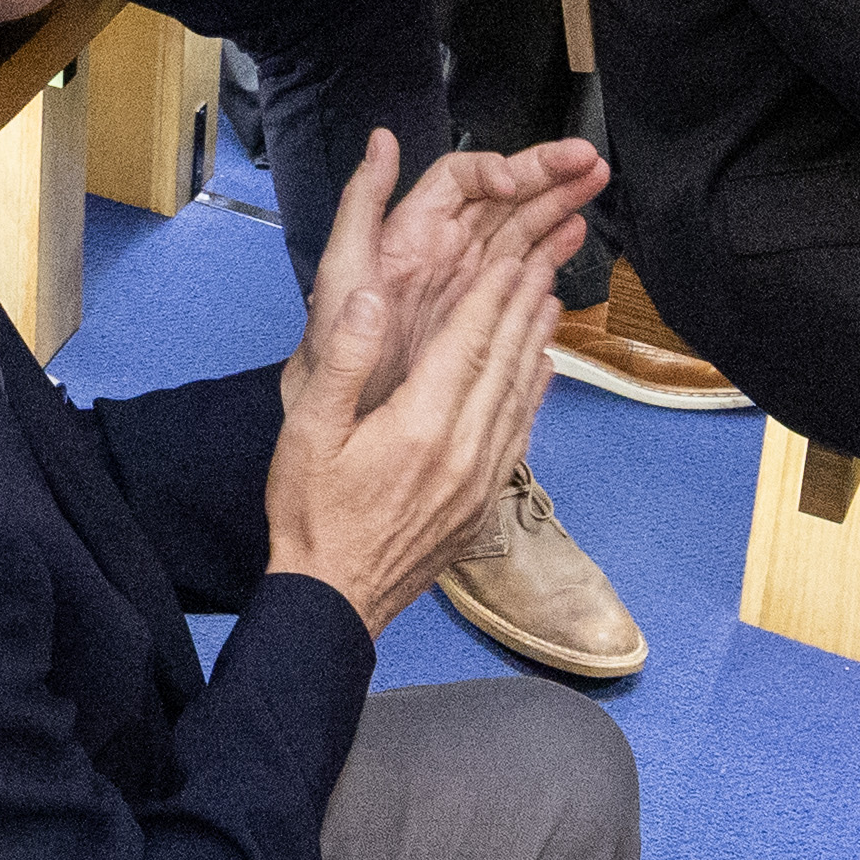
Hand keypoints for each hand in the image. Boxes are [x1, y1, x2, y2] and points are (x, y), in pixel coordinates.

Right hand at [257, 133, 607, 625]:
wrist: (334, 601)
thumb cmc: (312, 514)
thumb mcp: (309, 430)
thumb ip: (346, 359)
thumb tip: (374, 298)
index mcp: (421, 423)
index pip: (469, 342)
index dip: (492, 296)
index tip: (511, 258)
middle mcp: (463, 449)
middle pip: (504, 363)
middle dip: (523, 308)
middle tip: (542, 262)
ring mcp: (479, 480)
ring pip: (520, 397)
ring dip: (536, 344)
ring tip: (550, 303)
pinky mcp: (482, 504)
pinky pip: (520, 435)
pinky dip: (534, 395)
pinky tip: (540, 374)